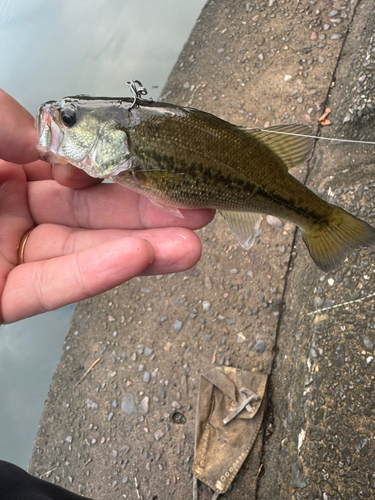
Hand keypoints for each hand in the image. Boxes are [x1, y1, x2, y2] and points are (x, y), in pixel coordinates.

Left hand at [0, 89, 213, 323]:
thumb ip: (14, 122)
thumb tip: (65, 141)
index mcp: (12, 174)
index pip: (80, 179)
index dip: (121, 176)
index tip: (159, 170)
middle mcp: (18, 216)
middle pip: (94, 221)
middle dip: (149, 218)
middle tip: (196, 212)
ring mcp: (12, 257)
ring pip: (85, 257)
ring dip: (140, 252)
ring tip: (188, 246)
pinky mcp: (2, 297)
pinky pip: (51, 288)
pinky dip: (95, 275)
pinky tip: (137, 256)